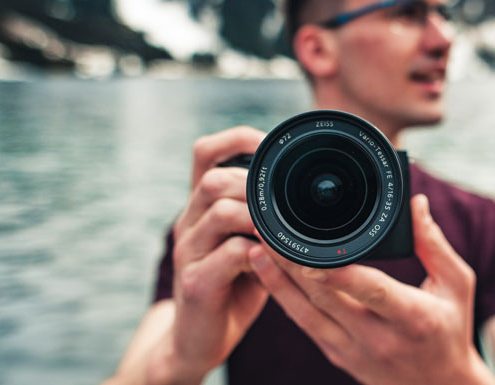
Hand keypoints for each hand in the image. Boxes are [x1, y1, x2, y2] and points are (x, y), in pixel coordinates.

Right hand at [146, 126, 267, 384]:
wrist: (198, 340)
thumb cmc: (233, 286)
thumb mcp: (249, 243)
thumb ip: (264, 217)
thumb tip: (305, 191)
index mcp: (201, 207)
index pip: (205, 153)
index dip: (237, 139)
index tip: (272, 144)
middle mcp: (189, 223)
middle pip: (214, 179)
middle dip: (254, 184)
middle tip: (285, 202)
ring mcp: (189, 252)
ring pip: (220, 211)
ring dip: (259, 216)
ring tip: (282, 230)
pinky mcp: (196, 283)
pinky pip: (229, 254)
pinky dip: (257, 252)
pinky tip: (272, 260)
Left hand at [247, 194, 494, 384]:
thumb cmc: (450, 329)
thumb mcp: (456, 285)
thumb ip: (434, 244)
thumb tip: (415, 202)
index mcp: (412, 316)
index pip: (371, 291)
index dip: (338, 275)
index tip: (308, 256)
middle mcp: (379, 338)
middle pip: (326, 299)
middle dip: (292, 265)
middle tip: (267, 232)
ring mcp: (354, 351)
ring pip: (306, 315)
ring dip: (278, 282)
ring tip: (256, 249)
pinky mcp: (338, 355)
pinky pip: (305, 325)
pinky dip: (285, 299)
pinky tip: (267, 274)